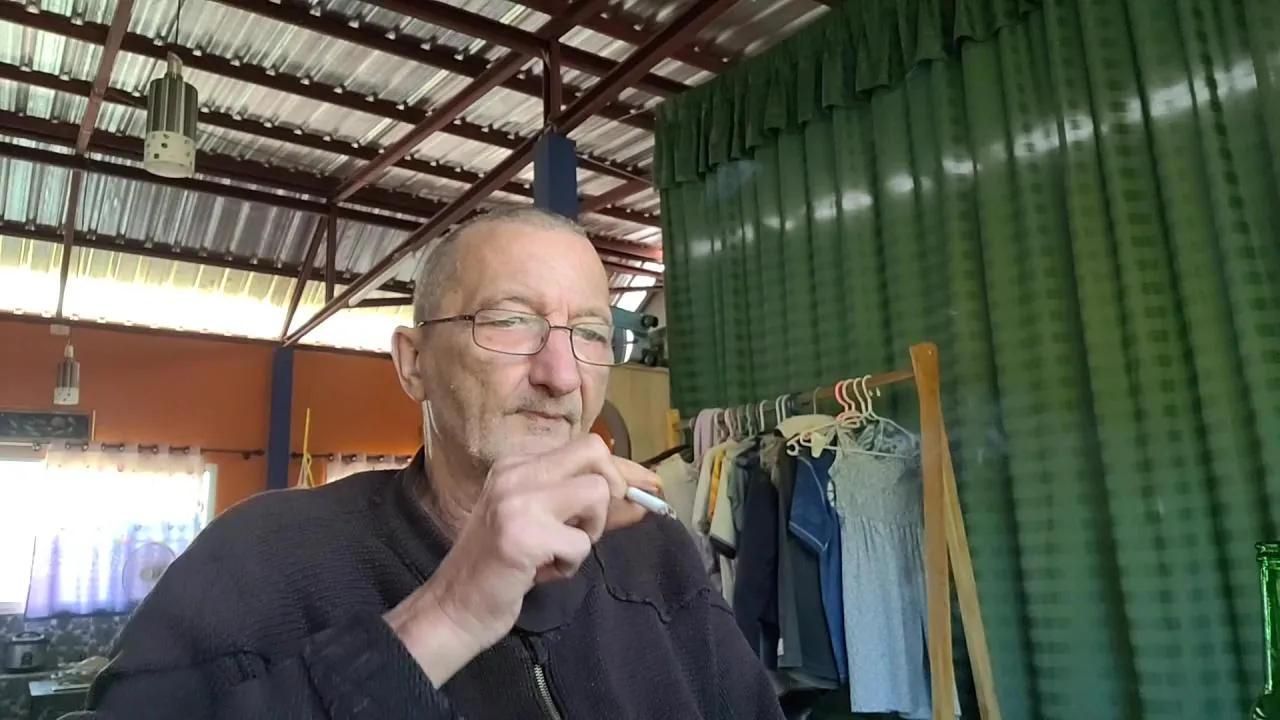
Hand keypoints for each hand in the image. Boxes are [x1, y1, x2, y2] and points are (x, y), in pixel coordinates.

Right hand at [384, 434, 662, 685]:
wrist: (455, 607)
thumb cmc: (503, 569)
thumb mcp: (546, 527)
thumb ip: (590, 509)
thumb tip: (644, 498)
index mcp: (518, 465)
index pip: (587, 448)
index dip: (624, 472)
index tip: (648, 490)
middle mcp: (515, 473)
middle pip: (595, 451)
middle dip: (612, 489)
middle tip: (590, 526)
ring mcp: (516, 500)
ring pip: (596, 493)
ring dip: (590, 532)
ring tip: (560, 551)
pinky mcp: (521, 534)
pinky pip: (581, 542)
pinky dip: (570, 563)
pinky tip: (541, 571)